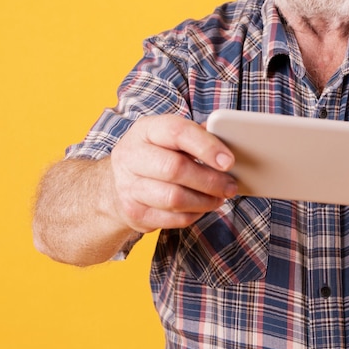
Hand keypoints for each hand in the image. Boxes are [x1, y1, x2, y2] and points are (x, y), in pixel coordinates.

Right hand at [109, 114, 237, 233]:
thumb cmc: (156, 153)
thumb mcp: (170, 136)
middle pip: (176, 169)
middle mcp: (131, 155)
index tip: (229, 161)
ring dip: (205, 201)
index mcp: (146, 129)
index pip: (178, 132)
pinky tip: (202, 207)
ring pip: (174, 198)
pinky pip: (172, 218)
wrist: (118, 182)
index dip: (207, 146)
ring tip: (220, 197)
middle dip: (210, 180)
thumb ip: (197, 136)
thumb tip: (229, 144)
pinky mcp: (134, 213)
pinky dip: (194, 214)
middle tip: (230, 185)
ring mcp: (128, 186)